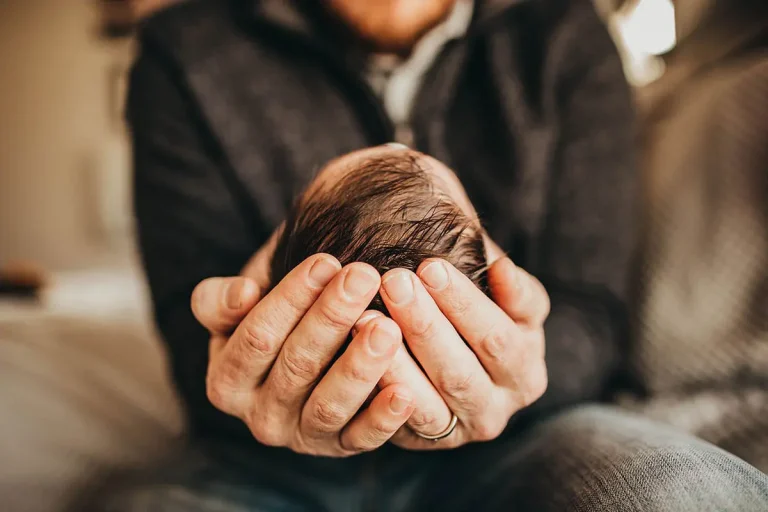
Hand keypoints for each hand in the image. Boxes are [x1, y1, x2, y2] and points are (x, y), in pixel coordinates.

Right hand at [191, 237, 414, 456]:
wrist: (306, 351)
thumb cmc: (275, 316)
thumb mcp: (240, 303)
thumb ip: (220, 300)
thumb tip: (242, 295)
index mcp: (227, 380)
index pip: (257, 336)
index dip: (291, 298)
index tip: (325, 261)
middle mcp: (259, 416)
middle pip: (297, 365)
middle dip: (332, 318)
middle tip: (364, 278)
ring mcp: (301, 436)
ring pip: (329, 404)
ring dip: (359, 366)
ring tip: (387, 327)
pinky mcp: (340, 448)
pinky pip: (362, 438)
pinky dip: (383, 418)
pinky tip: (405, 392)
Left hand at [372, 255, 548, 449]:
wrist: (445, 346)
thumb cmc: (470, 304)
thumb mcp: (496, 289)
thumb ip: (501, 281)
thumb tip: (500, 269)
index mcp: (526, 357)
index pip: (497, 334)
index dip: (464, 302)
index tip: (429, 266)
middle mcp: (507, 398)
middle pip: (461, 368)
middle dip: (425, 323)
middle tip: (392, 283)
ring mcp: (470, 423)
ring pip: (434, 398)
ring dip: (398, 359)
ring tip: (365, 319)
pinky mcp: (433, 439)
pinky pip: (407, 423)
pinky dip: (383, 392)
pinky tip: (359, 360)